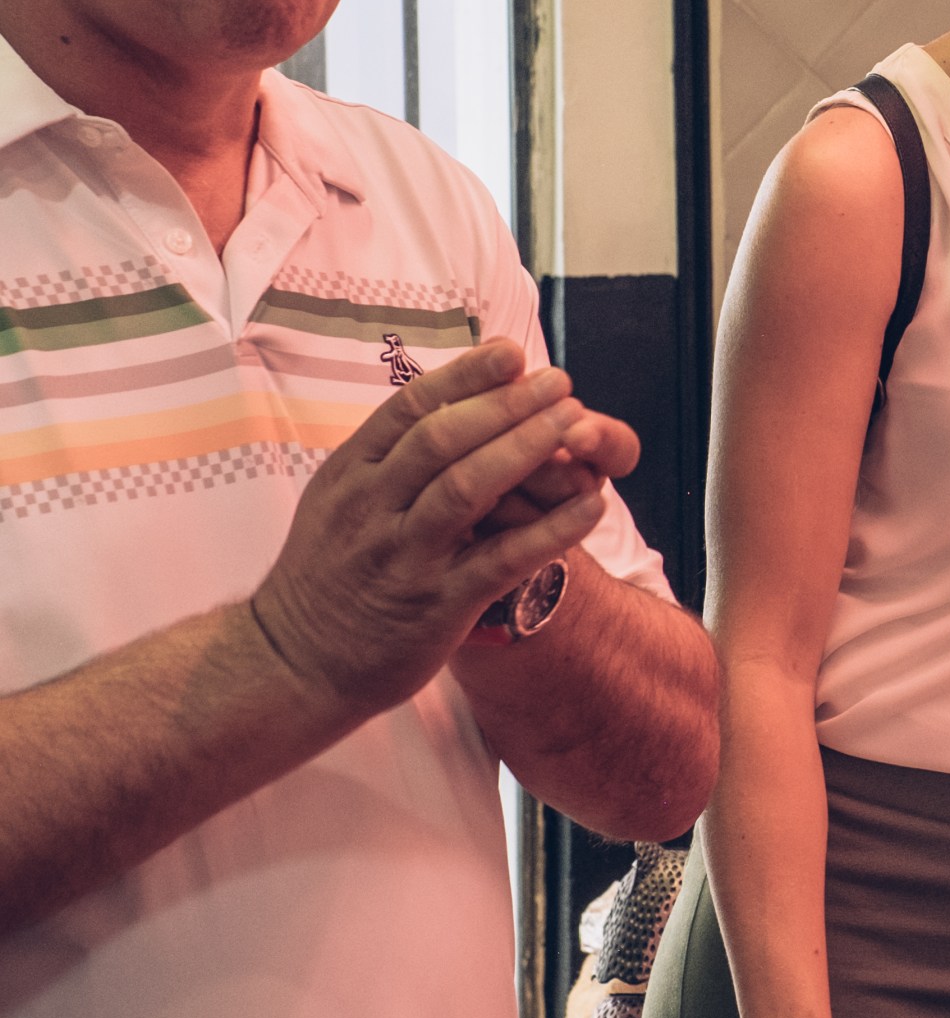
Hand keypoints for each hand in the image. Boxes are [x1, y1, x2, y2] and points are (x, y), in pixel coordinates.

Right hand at [249, 340, 611, 714]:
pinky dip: (549, 531)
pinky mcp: (437, 606)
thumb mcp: (338, 502)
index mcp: (350, 475)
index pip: (409, 408)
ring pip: (467, 489)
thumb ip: (388, 456)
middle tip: (559, 380)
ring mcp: (405, 558)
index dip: (465, 375)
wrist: (291, 664)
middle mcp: (372, 510)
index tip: (512, 353)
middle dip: (506, 403)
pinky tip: (590, 507)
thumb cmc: (329, 573)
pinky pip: (500, 560)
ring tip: (576, 423)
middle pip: (443, 439)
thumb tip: (449, 397)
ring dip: (526, 449)